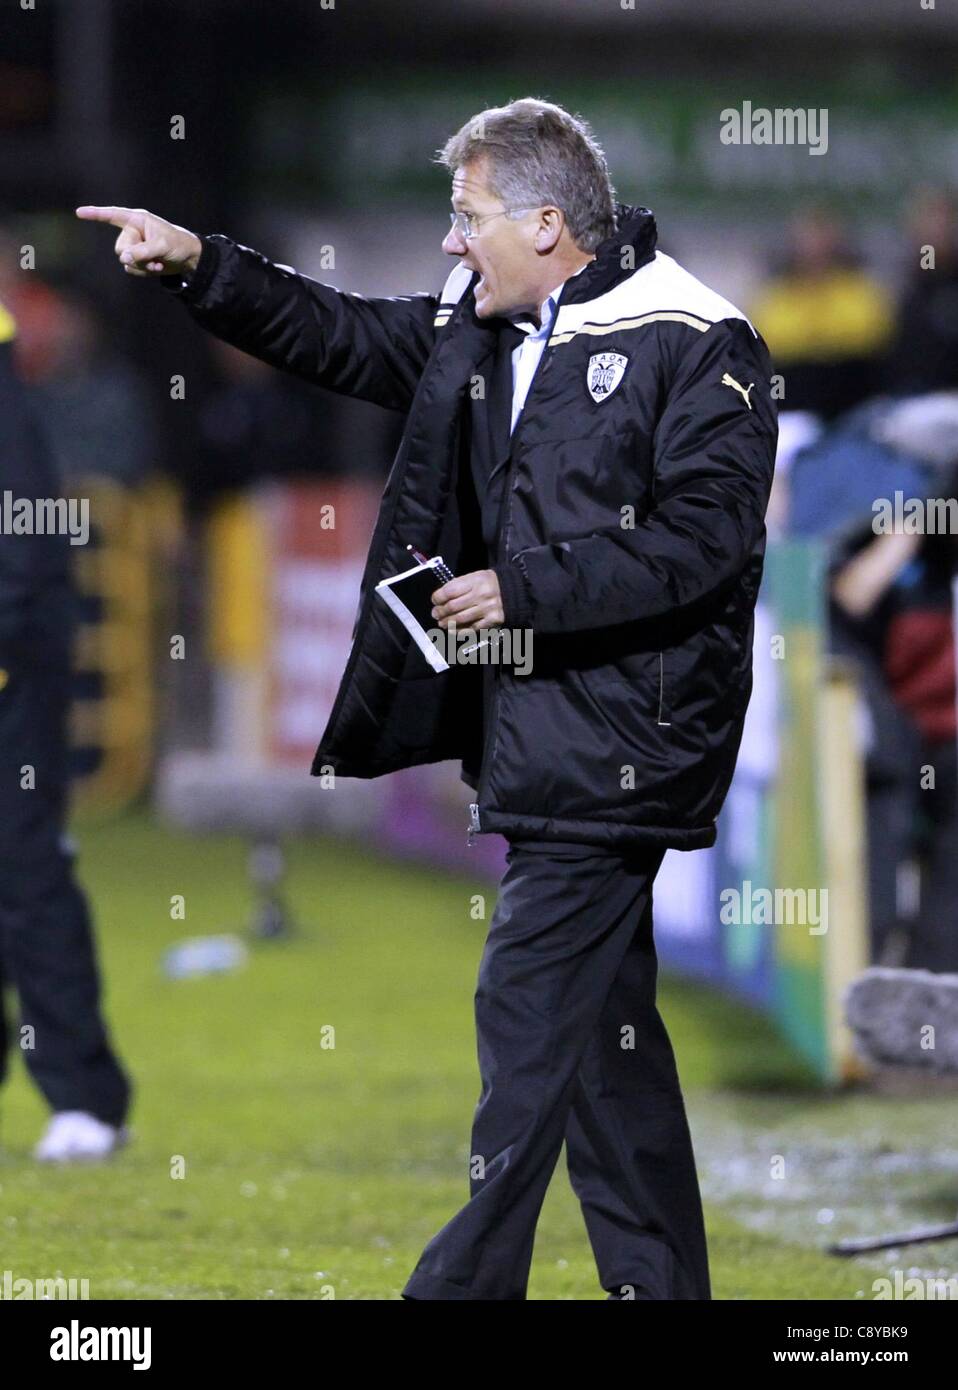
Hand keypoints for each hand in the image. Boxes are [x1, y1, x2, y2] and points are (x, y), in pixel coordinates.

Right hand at [74, 205, 202, 277]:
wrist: (187, 258)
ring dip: (142, 266)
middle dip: (135, 256)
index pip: (112, 215)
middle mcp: (132, 231)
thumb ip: (142, 251)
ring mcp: (133, 246)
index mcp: (137, 220)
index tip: (79, 212)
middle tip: (153, 257)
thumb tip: (124, 258)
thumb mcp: (162, 246)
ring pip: (124, 260)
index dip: (95, 214)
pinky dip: (143, 272)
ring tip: (157, 263)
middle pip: (120, 248)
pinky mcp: (137, 259)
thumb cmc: (177, 244)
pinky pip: (131, 269)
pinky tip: (156, 267)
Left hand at [431, 569, 503, 630]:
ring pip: (460, 619)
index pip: (450, 591)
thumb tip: (440, 599)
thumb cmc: (489, 584)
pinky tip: (453, 630)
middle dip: (440, 612)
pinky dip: (459, 631)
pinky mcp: (492, 621)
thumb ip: (459, 586)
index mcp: (476, 581)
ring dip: (447, 623)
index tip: (434, 600)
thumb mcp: (475, 577)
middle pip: (453, 606)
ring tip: (442, 623)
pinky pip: (471, 629)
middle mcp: (482, 594)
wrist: (514, 591)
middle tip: (435, 614)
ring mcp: (487, 609)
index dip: (438, 597)